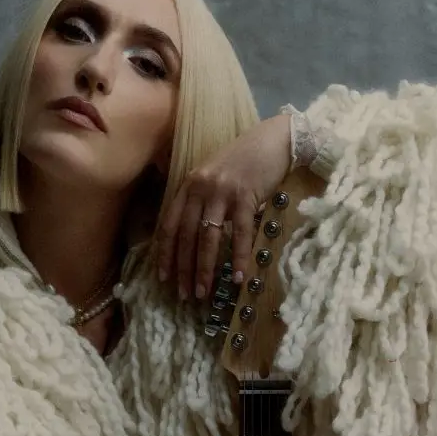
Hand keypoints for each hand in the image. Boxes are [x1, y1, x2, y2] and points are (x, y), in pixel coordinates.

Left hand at [155, 111, 291, 300]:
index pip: (169, 224)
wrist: (272, 139)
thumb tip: (192, 236)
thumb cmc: (243, 160)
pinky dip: (239, 257)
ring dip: (205, 268)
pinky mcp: (245, 195)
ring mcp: (222, 191)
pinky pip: (239, 232)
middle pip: (186, 235)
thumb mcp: (213, 177)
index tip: (164, 278)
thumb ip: (200, 200)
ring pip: (208, 237)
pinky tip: (239, 277)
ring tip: (204, 292)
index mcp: (188, 184)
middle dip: (184, 268)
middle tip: (185, 295)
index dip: (165, 253)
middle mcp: (200, 188)